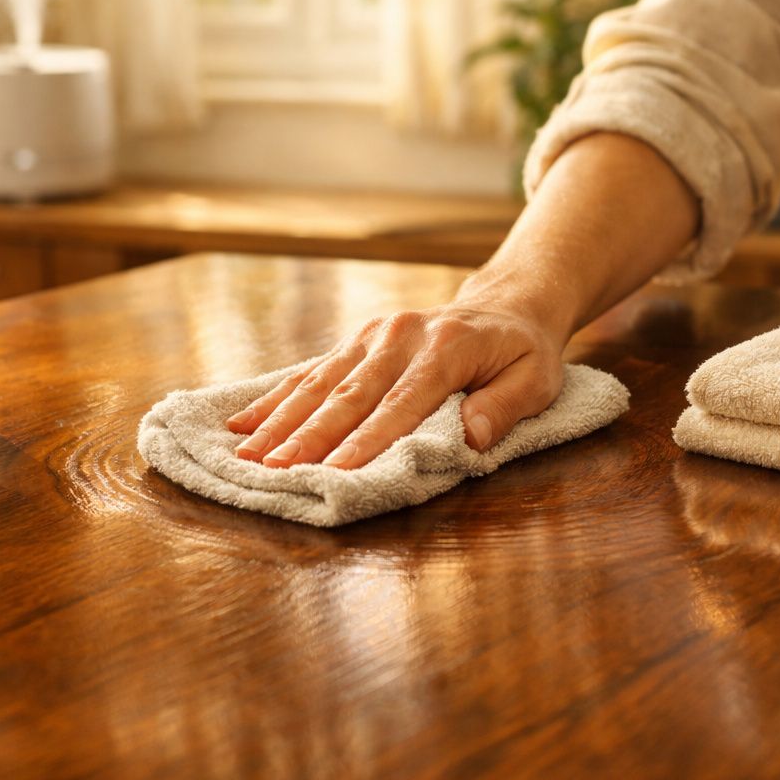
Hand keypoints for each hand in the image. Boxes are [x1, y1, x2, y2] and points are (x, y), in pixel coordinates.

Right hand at [224, 302, 566, 469]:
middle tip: (273, 471)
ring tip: (246, 455)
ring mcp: (374, 334)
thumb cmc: (523, 354)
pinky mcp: (357, 340)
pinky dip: (276, 398)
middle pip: (350, 394)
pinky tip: (241, 423)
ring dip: (281, 421)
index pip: (402, 403)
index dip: (368, 440)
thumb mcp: (537, 380)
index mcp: (446, 348)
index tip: (336, 472)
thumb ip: (505, 407)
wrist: (505, 307)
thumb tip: (471, 437)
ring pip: (321, 382)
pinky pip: (312, 371)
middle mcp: (401, 336)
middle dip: (308, 436)